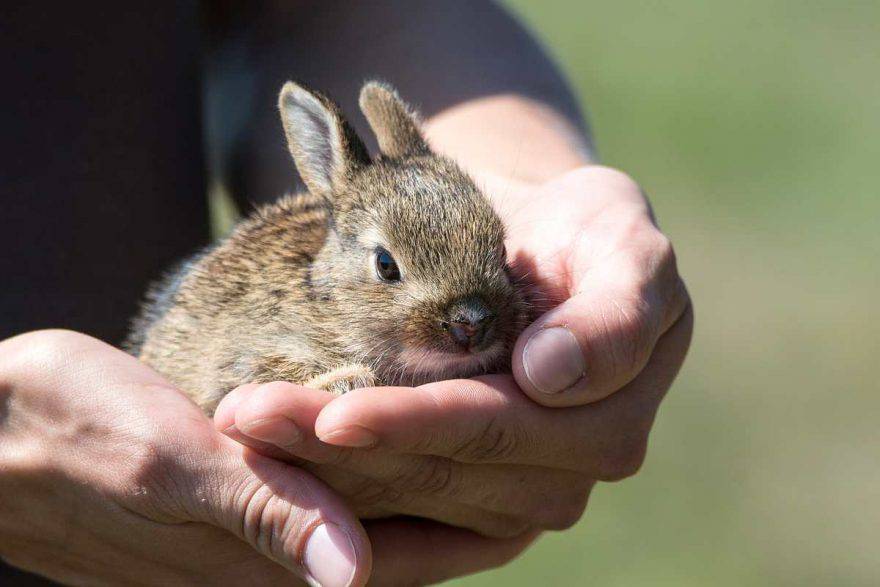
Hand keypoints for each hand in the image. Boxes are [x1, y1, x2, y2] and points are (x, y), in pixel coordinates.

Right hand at [0, 330, 529, 585]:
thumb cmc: (65, 435)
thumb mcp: (165, 464)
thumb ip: (263, 514)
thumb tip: (350, 575)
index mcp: (269, 555)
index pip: (412, 549)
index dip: (483, 508)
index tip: (545, 462)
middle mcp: (277, 558)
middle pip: (409, 533)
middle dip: (477, 489)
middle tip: (548, 437)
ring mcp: (258, 535)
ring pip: (382, 510)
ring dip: (436, 472)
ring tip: (501, 424)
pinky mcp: (238, 507)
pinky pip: (338, 491)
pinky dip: (384, 461)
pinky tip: (407, 425)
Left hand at [219, 165, 690, 541]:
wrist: (552, 256)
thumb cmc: (586, 236)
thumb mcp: (625, 244)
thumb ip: (613, 311)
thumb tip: (548, 376)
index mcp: (614, 410)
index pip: (497, 423)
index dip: (415, 423)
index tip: (333, 417)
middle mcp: (576, 470)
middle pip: (442, 470)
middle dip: (339, 449)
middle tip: (245, 419)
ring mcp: (532, 497)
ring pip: (414, 498)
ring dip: (322, 477)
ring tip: (242, 434)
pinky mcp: (489, 513)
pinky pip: (412, 529)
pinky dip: (343, 513)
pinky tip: (279, 486)